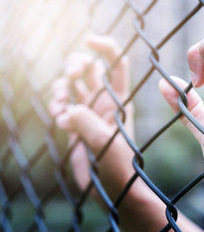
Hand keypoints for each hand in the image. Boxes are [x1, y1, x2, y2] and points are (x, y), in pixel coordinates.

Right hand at [48, 35, 136, 200]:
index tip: (88, 40)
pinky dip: (56, 106)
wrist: (114, 191)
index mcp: (119, 100)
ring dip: (60, 88)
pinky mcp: (76, 126)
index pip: (115, 63)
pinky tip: (59, 119)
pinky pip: (62, 106)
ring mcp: (89, 114)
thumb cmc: (120, 169)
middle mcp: (104, 102)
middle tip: (69, 79)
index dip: (104, 46)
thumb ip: (86, 123)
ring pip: (71, 86)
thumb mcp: (106, 144)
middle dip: (74, 65)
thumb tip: (66, 110)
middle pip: (87, 68)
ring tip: (61, 106)